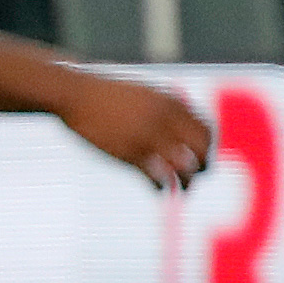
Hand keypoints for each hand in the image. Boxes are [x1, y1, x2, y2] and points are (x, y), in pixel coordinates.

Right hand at [53, 72, 209, 188]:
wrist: (75, 93)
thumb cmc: (109, 94)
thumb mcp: (146, 93)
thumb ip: (167, 108)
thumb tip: (183, 123)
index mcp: (173, 103)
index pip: (207, 130)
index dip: (208, 147)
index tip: (201, 156)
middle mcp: (167, 120)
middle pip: (202, 150)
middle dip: (203, 166)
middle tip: (197, 175)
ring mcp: (150, 137)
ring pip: (185, 167)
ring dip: (188, 182)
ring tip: (184, 188)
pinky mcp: (130, 152)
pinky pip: (158, 176)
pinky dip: (162, 186)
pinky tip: (159, 189)